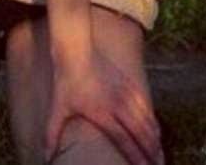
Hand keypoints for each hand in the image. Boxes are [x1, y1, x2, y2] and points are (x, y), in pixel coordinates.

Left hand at [45, 49, 162, 164]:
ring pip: (146, 119)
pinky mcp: (129, 83)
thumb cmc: (66, 81)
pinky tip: (156, 131)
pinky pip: (145, 105)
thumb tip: (46, 155)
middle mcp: (118, 104)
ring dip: (155, 138)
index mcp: (103, 113)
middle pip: (141, 133)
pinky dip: (152, 120)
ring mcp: (125, 93)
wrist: (76, 51)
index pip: (124, 141)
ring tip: (160, 154)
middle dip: (151, 152)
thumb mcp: (58, 107)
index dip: (136, 157)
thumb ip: (52, 133)